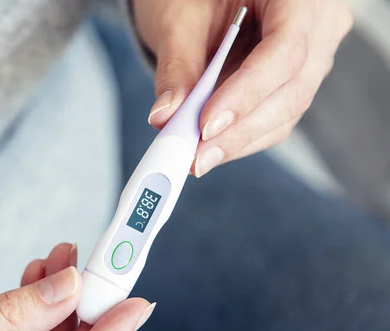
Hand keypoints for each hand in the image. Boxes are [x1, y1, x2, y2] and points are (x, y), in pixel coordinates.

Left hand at [134, 0, 352, 176]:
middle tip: (196, 158)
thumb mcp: (181, 19)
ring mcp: (313, 56)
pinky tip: (209, 149)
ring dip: (237, 141)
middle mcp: (318, 26)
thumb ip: (177, 66)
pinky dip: (240, 137)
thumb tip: (165, 117)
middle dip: (239, 131)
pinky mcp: (295, 82)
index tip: (206, 126)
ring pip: (285, 112)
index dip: (246, 94)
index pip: (286, 50)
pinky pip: (275, 117)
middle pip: (291, 91)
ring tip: (196, 159)